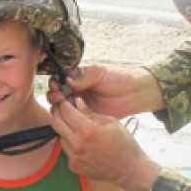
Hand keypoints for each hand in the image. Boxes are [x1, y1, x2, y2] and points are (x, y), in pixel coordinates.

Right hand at [45, 64, 163, 118]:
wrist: (135, 93)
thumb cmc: (119, 78)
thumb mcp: (100, 73)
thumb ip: (84, 78)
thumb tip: (67, 82)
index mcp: (78, 77)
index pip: (61, 80)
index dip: (56, 83)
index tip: (56, 86)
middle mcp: (77, 90)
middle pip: (58, 94)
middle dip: (55, 95)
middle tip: (59, 97)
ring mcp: (81, 104)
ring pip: (63, 106)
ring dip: (59, 106)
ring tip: (62, 105)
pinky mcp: (87, 116)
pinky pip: (74, 117)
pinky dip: (69, 117)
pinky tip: (68, 115)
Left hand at [50, 98, 160, 190]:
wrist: (129, 170)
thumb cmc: (124, 144)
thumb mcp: (111, 122)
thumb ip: (90, 112)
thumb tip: (77, 102)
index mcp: (88, 131)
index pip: (66, 111)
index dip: (63, 103)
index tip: (64, 100)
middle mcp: (78, 145)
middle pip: (56, 123)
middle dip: (57, 113)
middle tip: (61, 109)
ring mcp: (74, 157)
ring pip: (60, 136)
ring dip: (65, 129)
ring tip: (76, 126)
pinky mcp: (74, 166)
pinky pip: (66, 150)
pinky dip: (71, 143)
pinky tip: (82, 142)